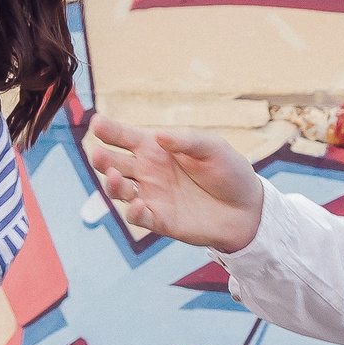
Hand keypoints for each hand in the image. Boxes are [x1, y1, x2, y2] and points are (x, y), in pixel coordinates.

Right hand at [84, 112, 265, 251]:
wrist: (247, 208)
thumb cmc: (229, 171)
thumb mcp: (212, 147)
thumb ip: (186, 141)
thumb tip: (158, 136)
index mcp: (156, 148)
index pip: (124, 137)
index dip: (108, 130)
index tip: (96, 124)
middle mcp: (148, 171)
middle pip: (113, 164)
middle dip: (101, 159)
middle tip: (97, 154)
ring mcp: (152, 196)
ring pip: (119, 191)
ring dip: (112, 185)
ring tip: (114, 177)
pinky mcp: (160, 220)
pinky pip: (139, 217)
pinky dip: (134, 212)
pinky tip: (137, 204)